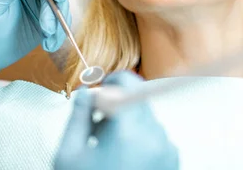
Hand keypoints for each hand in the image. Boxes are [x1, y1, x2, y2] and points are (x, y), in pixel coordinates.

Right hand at [55, 71, 178, 169]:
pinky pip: (156, 136)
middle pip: (135, 101)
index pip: (126, 82)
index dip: (108, 81)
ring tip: (107, 150)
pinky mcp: (173, 161)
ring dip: (127, 124)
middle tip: (95, 128)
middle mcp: (155, 134)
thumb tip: (88, 92)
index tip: (98, 91)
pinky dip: (140, 140)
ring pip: (145, 118)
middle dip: (115, 107)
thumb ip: (79, 115)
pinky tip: (123, 160)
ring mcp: (167, 149)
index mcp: (128, 128)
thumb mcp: (68, 154)